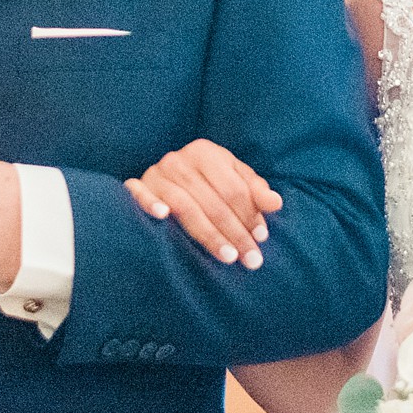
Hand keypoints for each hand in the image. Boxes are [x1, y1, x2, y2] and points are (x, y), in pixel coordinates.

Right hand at [125, 139, 281, 269]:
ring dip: (208, 234)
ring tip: (228, 256)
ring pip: (185, 207)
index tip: (261, 239)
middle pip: (212, 201)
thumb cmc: (208, 181)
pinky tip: (163, 218)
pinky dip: (150, 204)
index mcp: (205, 152)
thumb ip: (255, 191)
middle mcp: (179, 160)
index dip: (250, 214)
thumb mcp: (233, 179)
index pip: (233, 188)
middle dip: (235, 233)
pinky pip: (139, 195)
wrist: (166, 177)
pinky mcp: (136, 186)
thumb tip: (276, 204)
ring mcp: (155, 173)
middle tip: (251, 259)